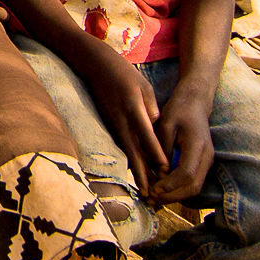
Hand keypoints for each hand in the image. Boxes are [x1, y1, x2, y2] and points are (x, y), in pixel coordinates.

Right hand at [83, 60, 171, 201]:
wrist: (95, 65)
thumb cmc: (124, 73)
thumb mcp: (144, 86)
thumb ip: (151, 109)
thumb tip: (157, 129)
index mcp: (132, 107)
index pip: (146, 134)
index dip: (155, 153)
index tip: (164, 170)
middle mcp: (121, 119)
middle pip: (133, 150)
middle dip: (142, 173)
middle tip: (150, 194)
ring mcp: (112, 123)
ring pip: (126, 151)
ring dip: (135, 171)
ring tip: (144, 190)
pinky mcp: (109, 125)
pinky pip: (122, 145)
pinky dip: (130, 160)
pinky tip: (136, 172)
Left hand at [149, 84, 215, 203]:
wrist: (196, 102)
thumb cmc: (179, 109)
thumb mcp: (165, 125)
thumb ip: (162, 149)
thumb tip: (159, 173)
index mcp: (197, 145)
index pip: (186, 174)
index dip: (169, 185)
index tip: (153, 189)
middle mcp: (206, 156)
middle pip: (193, 186)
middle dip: (172, 196)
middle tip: (151, 199)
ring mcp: (207, 161)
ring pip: (194, 187)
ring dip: (174, 196)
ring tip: (154, 197)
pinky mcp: (202, 163)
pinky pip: (192, 182)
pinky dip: (178, 189)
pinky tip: (162, 189)